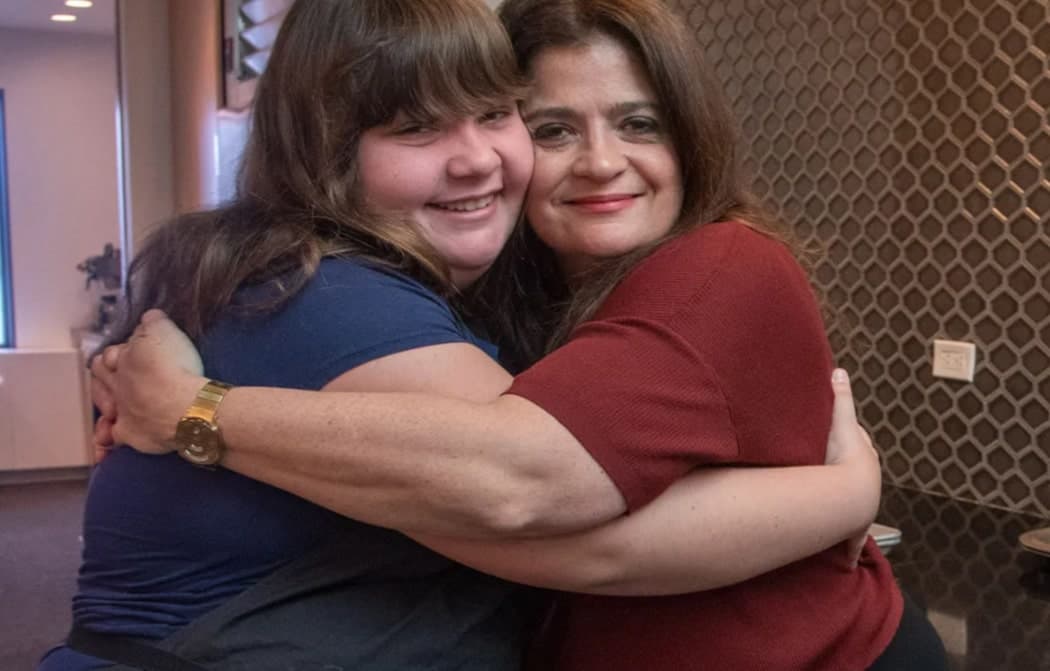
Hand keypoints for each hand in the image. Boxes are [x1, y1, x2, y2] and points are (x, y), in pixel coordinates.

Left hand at [89, 309, 207, 454]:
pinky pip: (113, 438)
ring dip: (104, 405)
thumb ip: (153, 321)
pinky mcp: (131, 435)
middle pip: (101, 377)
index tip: (132, 351)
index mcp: (123, 358)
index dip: (120, 351)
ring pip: (103, 406)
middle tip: (113, 374)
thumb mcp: (164, 332)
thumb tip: (149, 316)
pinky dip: (108, 439)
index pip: (111, 352)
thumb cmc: (175, 368)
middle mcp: (118, 384)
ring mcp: (122, 411)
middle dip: (104, 375)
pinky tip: (107, 443)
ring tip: (110, 407)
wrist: (186, 408)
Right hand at [825, 368, 880, 566]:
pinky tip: (847, 561)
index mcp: (863, 459)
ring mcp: (859, 509)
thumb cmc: (845, 459)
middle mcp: (864, 484)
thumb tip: (840, 370)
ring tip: (834, 516)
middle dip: (848, 478)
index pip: (860, 448)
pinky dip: (848, 551)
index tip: (838, 445)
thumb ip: (840, 396)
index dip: (850, 445)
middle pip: (856, 479)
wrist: (850, 494)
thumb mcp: (840, 422)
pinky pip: (849, 543)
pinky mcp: (852, 531)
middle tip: (832, 478)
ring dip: (847, 514)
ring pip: (854, 511)